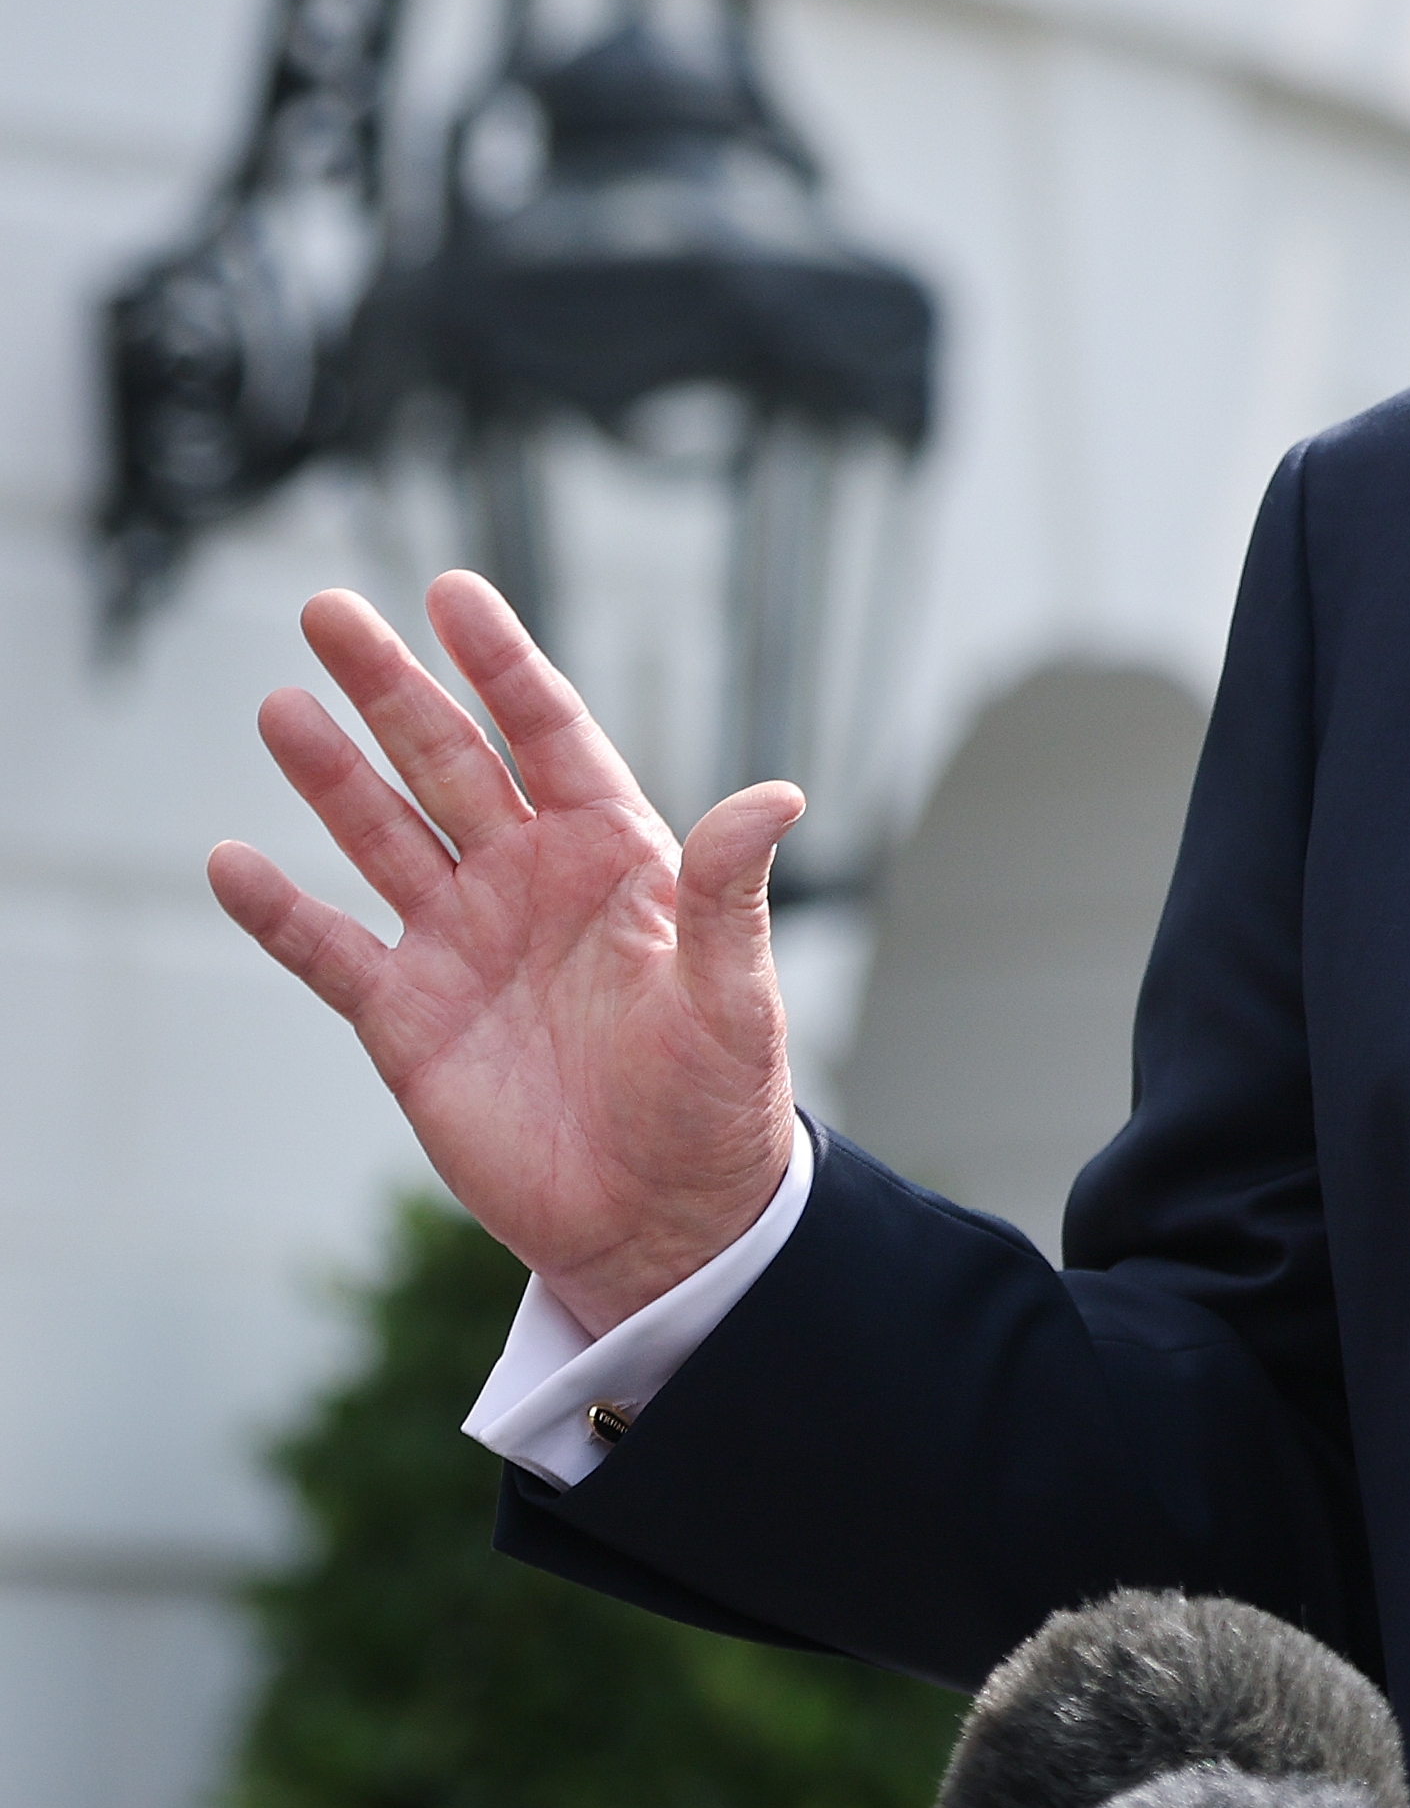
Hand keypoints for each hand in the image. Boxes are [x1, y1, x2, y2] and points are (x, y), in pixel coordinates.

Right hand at [207, 572, 800, 1334]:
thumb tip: (780, 795)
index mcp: (614, 855)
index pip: (549, 733)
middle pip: (448, 761)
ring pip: (381, 835)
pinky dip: (279, 913)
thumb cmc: (718, 1099)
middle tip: (327, 608)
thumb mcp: (734, 991)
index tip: (453, 591)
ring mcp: (462, 943)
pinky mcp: (408, 1019)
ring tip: (283, 705)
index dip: (501, 663)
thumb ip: (732, 891)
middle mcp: (528, 881)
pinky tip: (231, 862)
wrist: (664, 1217)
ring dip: (330, 774)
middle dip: (390, 687)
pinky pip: (330, 951)